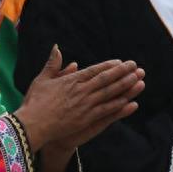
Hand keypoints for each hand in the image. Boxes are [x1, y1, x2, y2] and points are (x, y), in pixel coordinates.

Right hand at [15, 46, 143, 151]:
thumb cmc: (35, 102)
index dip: (109, 66)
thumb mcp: (42, 79)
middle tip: (136, 67)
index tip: (121, 63)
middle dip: (123, 73)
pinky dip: (119, 105)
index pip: (94, 71)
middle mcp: (81, 91)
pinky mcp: (86, 118)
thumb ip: (53, 64)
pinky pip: (106, 110)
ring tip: (139, 80)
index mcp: (71, 80)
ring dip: (125, 86)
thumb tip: (57, 47)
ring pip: (110, 93)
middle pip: (106, 79)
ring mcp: (85, 105)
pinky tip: (129, 101)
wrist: (33, 124)